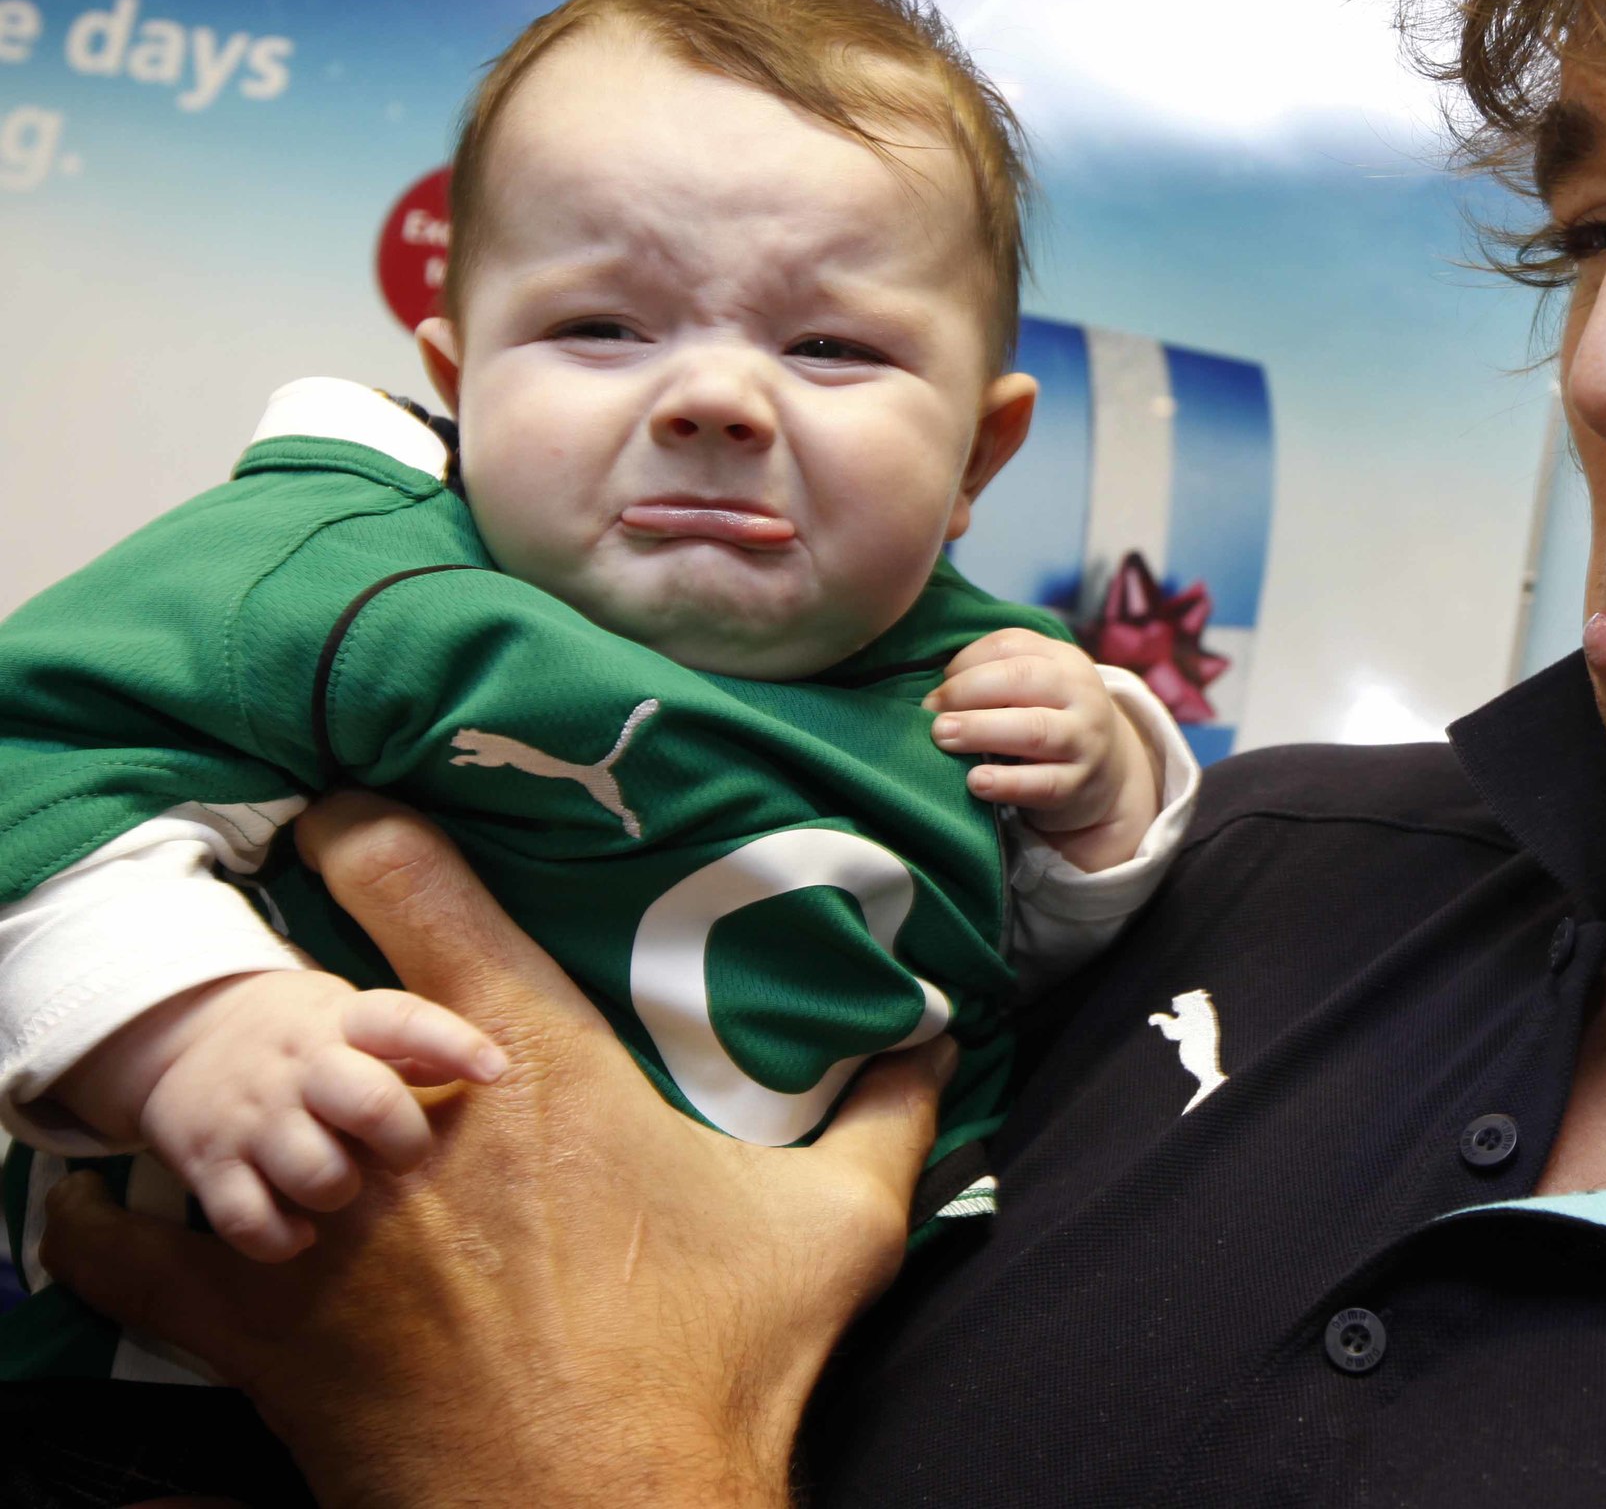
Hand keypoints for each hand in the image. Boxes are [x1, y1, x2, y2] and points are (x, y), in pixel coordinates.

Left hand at [37, 793, 948, 1508]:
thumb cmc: (713, 1365)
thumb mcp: (837, 1229)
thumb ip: (887, 1113)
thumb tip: (931, 1035)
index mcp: (532, 1068)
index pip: (410, 884)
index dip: (365, 824)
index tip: (348, 806)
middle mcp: (405, 1122)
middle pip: (299, 978)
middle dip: (298, 950)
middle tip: (301, 935)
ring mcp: (322, 1220)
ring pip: (219, 1093)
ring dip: (226, 1071)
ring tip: (234, 1060)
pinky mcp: (261, 1324)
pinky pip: (135, 1255)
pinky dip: (113, 1223)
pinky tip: (108, 1203)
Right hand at [50, 967, 504, 1260]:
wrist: (188, 1031)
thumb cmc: (303, 1037)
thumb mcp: (353, 1018)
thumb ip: (414, 1047)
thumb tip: (488, 1069)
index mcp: (342, 1022)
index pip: (403, 1021)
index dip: (455, 1044)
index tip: (496, 1070)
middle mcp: (298, 1068)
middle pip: (369, 1102)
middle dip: (406, 1140)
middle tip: (408, 1155)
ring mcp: (251, 1118)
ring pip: (316, 1172)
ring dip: (342, 1191)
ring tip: (343, 1181)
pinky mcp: (208, 1166)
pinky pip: (249, 1221)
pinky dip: (282, 1240)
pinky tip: (301, 1232)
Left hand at [925, 628, 1162, 871]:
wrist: (1106, 771)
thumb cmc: (1050, 719)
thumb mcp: (1036, 687)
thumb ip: (994, 675)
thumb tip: (936, 696)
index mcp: (1064, 660)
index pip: (1010, 646)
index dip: (965, 662)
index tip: (937, 691)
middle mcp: (1081, 694)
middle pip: (1023, 678)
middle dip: (968, 691)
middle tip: (931, 713)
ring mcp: (1085, 739)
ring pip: (1033, 729)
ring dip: (982, 730)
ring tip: (943, 736)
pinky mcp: (1080, 784)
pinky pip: (1043, 783)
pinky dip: (1007, 782)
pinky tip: (976, 781)